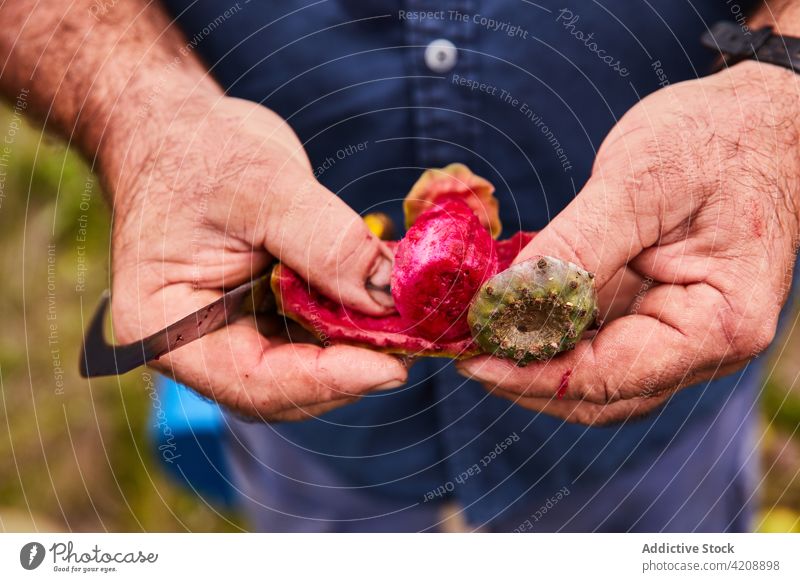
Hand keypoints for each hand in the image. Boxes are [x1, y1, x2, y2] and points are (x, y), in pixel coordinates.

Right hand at [107, 93, 405, 420]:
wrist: (181, 132)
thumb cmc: (197, 150)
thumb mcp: (261, 185)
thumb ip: (324, 242)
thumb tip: (385, 296)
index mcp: (166, 325)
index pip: (250, 379)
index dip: (325, 380)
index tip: (390, 368)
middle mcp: (197, 344)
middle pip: (282, 388)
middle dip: (349, 372)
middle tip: (411, 347)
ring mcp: (231, 332)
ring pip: (304, 369)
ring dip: (358, 353)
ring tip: (407, 327)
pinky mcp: (261, 315)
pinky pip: (311, 337)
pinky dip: (352, 327)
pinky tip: (388, 307)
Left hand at [458, 61, 799, 424]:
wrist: (758, 119)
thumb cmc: (715, 139)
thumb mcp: (638, 183)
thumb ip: (574, 247)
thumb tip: (504, 302)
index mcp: (716, 324)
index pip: (607, 378)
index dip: (530, 375)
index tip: (471, 359)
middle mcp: (704, 347)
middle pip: (598, 394)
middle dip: (524, 376)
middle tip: (463, 349)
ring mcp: (681, 335)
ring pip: (592, 376)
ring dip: (533, 359)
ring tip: (479, 331)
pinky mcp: (657, 315)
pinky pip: (597, 343)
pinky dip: (550, 333)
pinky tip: (511, 310)